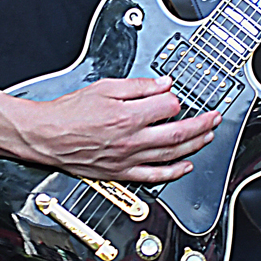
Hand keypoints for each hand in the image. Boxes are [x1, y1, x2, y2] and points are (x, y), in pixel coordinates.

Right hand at [23, 76, 219, 184]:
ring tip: (208, 137)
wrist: (46, 136)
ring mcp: (127, 159)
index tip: (175, 94)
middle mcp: (131, 140)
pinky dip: (173, 172)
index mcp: (128, 116)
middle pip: (177, 133)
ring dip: (194, 145)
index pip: (168, 107)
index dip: (176, 99)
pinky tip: (185, 166)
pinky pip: (154, 176)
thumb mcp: (104, 87)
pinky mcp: (121, 172)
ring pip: (171, 155)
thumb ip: (138, 86)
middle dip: (201, 125)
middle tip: (214, 118)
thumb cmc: (69, 112)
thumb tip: (163, 84)